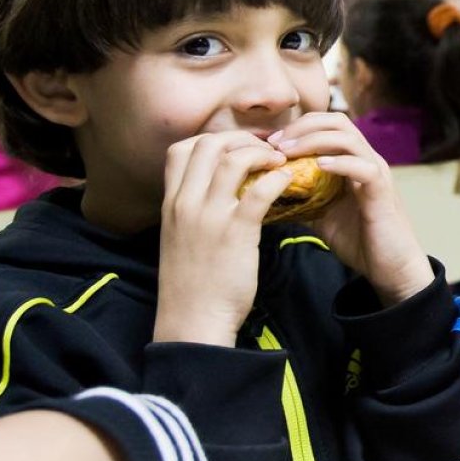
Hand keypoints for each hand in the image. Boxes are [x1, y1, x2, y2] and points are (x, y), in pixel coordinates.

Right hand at [154, 131, 291, 345]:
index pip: (182, 149)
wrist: (193, 321)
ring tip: (279, 161)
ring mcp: (209, 216)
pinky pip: (260, 190)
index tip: (236, 147)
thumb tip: (219, 192)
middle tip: (264, 150)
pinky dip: (277, 178)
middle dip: (240, 139)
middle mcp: (185, 203)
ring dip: (261, 154)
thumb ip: (192, 211)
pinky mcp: (236, 233)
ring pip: (233, 160)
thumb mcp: (180, 239)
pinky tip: (289, 181)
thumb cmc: (191, 283)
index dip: (213, 140)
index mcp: (171, 203)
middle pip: (209, 144)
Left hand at [270, 113, 432, 305]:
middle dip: (302, 127)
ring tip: (289, 152)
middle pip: (337, 121)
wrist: (392, 268)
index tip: (271, 143)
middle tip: (276, 143)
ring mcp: (377, 173)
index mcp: (353, 161)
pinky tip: (319, 166)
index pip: (327, 124)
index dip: (298, 127)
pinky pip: (364, 168)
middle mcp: (366, 160)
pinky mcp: (383, 191)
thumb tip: (271, 194)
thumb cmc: (361, 241)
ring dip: (314, 140)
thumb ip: (304, 200)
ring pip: (349, 138)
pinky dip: (341, 163)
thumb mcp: (323, 216)